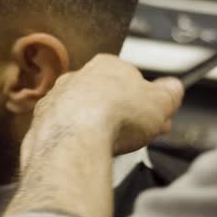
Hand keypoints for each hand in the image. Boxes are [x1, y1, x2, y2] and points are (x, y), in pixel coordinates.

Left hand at [26, 55, 184, 160]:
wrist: (76, 136)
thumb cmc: (117, 115)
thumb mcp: (161, 102)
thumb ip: (170, 93)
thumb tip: (174, 88)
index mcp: (108, 65)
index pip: (131, 80)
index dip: (145, 102)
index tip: (154, 119)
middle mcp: (78, 77)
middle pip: (105, 96)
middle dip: (121, 115)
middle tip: (137, 137)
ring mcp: (57, 98)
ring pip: (82, 112)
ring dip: (96, 127)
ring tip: (112, 147)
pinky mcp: (43, 122)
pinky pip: (63, 130)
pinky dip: (75, 140)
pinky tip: (86, 151)